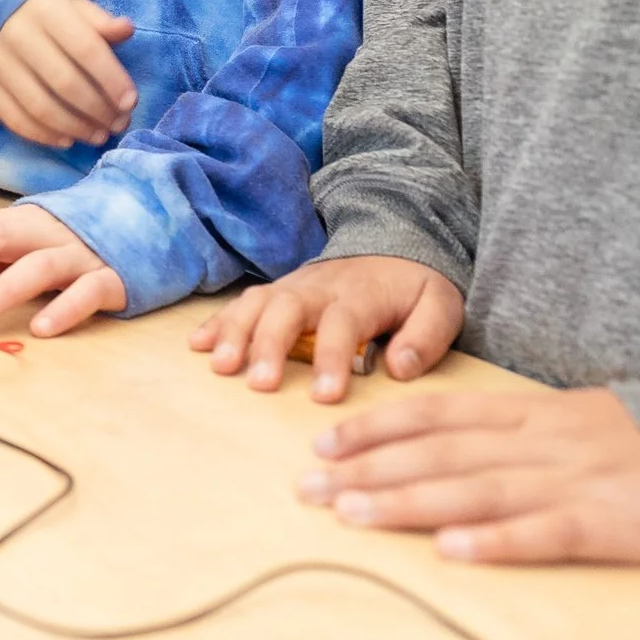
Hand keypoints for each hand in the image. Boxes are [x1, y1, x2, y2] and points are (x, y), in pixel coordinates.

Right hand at [0, 0, 137, 147]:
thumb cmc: (40, 8)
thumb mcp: (71, 2)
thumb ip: (98, 20)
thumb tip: (127, 29)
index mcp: (45, 9)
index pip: (85, 49)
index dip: (111, 79)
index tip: (131, 102)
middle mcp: (17, 34)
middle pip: (64, 83)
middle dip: (98, 110)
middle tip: (119, 124)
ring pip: (40, 106)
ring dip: (75, 127)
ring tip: (99, 135)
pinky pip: (13, 118)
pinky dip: (43, 135)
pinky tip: (67, 139)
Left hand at [0, 203, 124, 336]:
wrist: (149, 225)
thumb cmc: (68, 243)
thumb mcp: (22, 249)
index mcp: (17, 222)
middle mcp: (44, 233)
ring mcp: (79, 254)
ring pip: (38, 267)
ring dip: (3, 288)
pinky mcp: (113, 279)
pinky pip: (87, 294)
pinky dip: (64, 309)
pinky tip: (40, 329)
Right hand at [189, 254, 463, 399]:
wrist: (393, 241)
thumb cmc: (415, 287)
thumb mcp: (441, 305)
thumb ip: (427, 337)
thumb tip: (400, 370)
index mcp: (362, 294)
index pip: (343, 324)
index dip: (332, 359)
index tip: (325, 398)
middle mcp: (320, 287)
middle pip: (288, 309)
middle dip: (269, 344)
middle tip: (258, 383)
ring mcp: (294, 286)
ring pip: (258, 303)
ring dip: (235, 332)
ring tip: (220, 366)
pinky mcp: (277, 291)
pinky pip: (243, 302)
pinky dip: (218, 322)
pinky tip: (198, 345)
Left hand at [296, 386, 639, 564]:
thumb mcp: (571, 418)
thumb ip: (512, 430)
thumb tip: (446, 446)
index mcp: (528, 414)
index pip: (435, 415)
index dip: (375, 428)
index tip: (321, 443)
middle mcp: (538, 441)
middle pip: (437, 454)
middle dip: (367, 470)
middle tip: (306, 487)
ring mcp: (572, 480)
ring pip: (474, 490)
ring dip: (407, 503)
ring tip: (352, 514)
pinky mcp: (610, 522)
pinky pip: (545, 532)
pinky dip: (497, 541)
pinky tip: (454, 552)